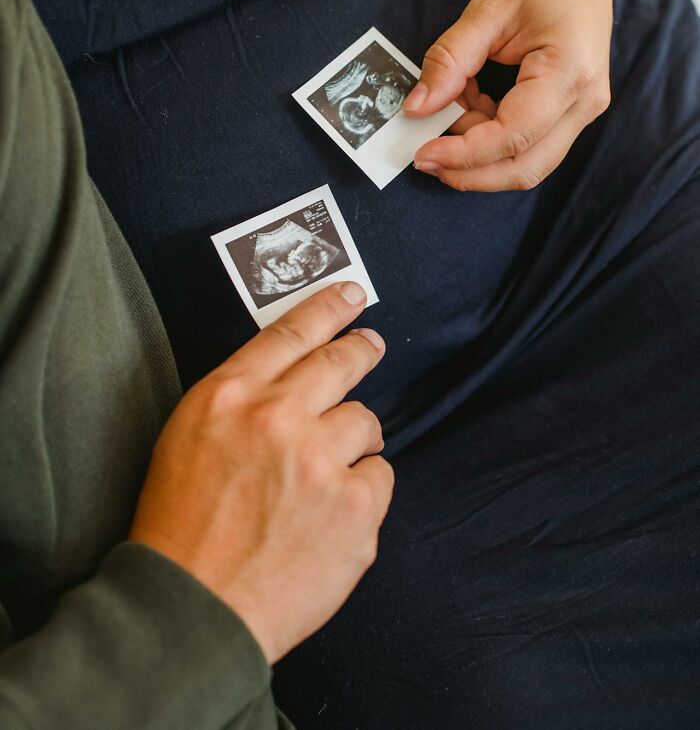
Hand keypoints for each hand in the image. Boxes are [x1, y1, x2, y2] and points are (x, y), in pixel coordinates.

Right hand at [129, 282, 392, 664]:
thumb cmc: (180, 526)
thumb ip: (239, 397)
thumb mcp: (187, 437)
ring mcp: (322, 463)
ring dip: (352, 441)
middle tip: (370, 345)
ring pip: (366, 422)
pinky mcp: (355, 510)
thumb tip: (293, 372)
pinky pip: (380, 476)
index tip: (352, 294)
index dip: (328, 307)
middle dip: (361, 349)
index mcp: (230, 396)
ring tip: (323, 476)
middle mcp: (279, 418)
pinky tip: (330, 515)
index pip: (292, 332)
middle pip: (342, 362)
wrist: (192, 610)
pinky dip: (362, 491)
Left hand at [405, 0, 616, 190]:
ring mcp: (583, 109)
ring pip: (526, 161)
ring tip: (450, 106)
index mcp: (570, 71)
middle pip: (525, 167)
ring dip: (479, 150)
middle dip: (470, 172)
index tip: (421, 152)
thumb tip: (415, 108)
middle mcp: (585, 100)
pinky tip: (470, 102)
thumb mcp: (487, 8)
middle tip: (424, 157)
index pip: (512, 136)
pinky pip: (528, 142)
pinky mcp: (570, 110)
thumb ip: (449, 61)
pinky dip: (490, 134)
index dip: (464, 154)